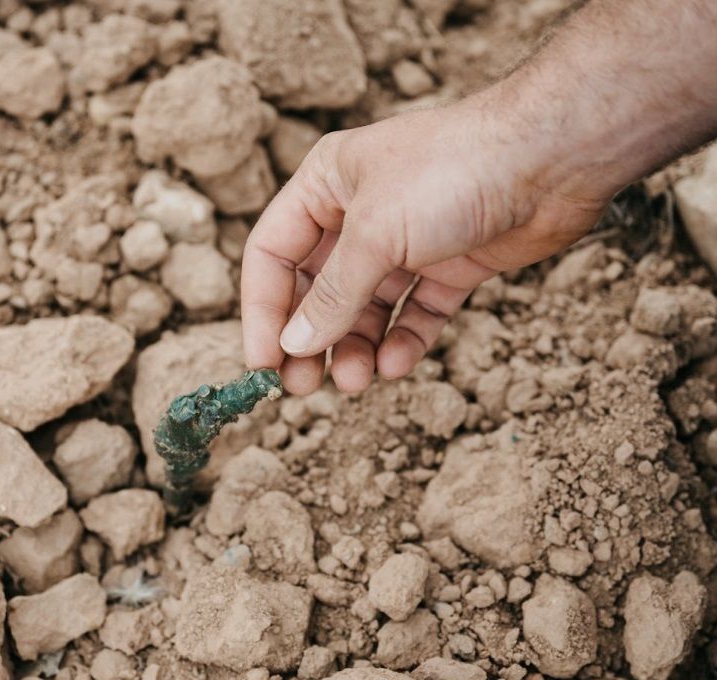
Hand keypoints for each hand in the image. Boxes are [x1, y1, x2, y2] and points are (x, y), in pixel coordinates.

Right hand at [241, 98, 610, 395]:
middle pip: (316, 286)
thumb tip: (294, 347)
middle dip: (310, 338)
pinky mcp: (451, 263)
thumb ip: (333, 295)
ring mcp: (407, 239)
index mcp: (325, 185)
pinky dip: (404, 339)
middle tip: (303, 388)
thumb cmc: (454, 170)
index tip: (263, 363)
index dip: (262, 310)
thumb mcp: (375, 234)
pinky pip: (415, 311)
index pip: (272, 254)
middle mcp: (359, 212)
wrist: (554, 155)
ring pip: (365, 306)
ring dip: (355, 346)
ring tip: (357, 382)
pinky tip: (397, 364)